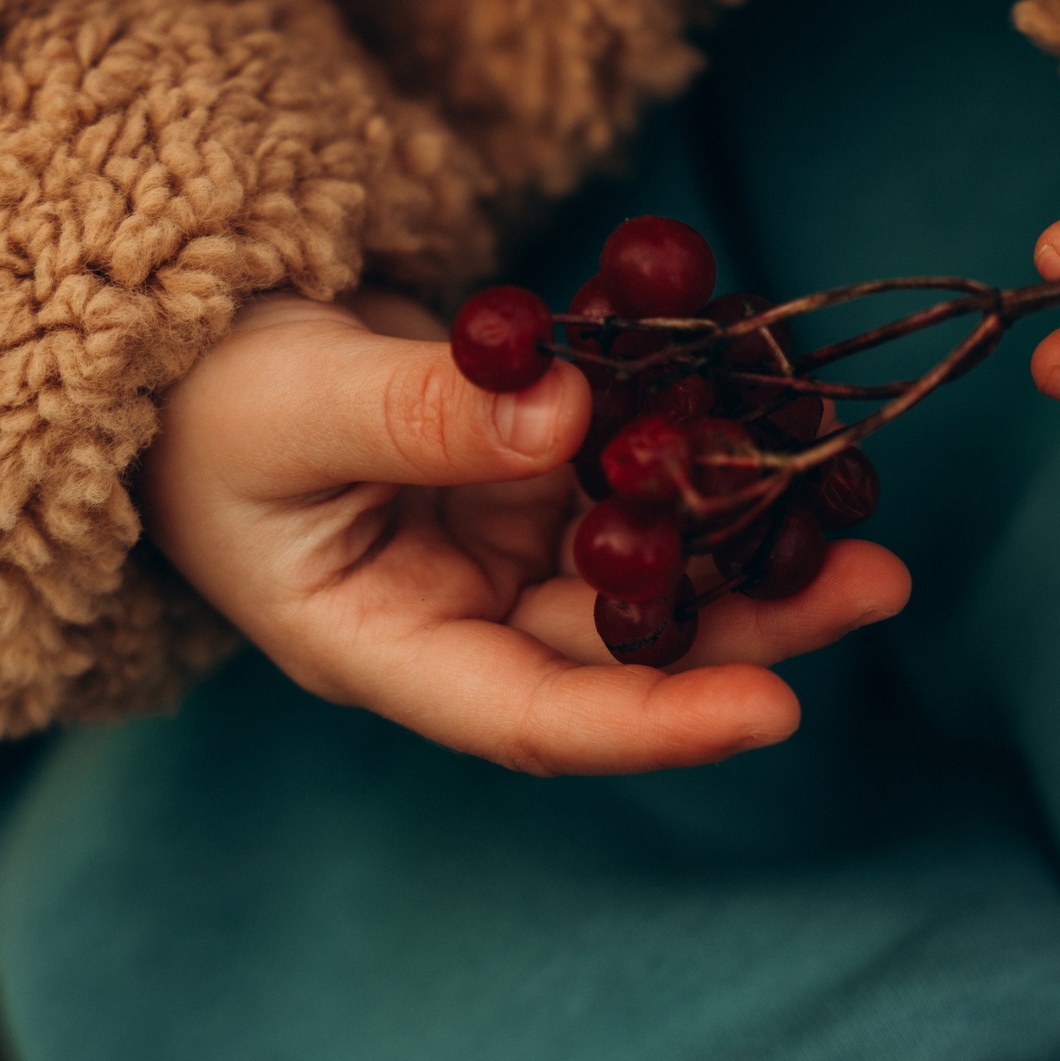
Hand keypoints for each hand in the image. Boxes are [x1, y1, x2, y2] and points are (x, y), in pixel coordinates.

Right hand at [140, 292, 910, 775]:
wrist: (182, 338)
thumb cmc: (198, 402)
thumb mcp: (284, 404)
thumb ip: (414, 412)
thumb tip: (565, 411)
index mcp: (386, 643)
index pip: (532, 715)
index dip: (656, 722)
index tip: (779, 708)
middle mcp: (461, 608)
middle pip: (622, 639)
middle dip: (751, 617)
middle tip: (876, 578)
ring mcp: (500, 536)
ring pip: (644, 550)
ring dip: (746, 523)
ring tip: (857, 493)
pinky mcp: (530, 462)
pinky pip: (625, 452)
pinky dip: (690, 423)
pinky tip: (770, 390)